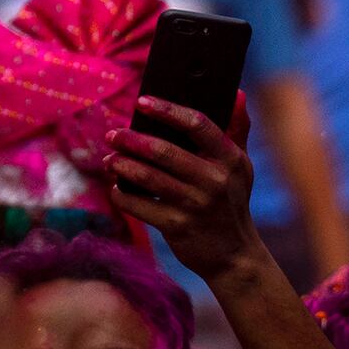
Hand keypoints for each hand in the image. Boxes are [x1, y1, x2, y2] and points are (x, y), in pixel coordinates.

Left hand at [104, 93, 256, 280]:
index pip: (198, 124)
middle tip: (113, 134)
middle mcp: (214, 180)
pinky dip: (121, 193)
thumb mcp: (239, 166)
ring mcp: (195, 205)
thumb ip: (236, 129)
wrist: (234, 254)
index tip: (142, 101)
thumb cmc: (230, 200)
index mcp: (230, 159)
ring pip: (146, 177)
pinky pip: (137, 204)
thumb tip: (237, 93)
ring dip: (121, 165)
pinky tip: (116, 187)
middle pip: (163, 151)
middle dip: (131, 140)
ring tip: (110, 159)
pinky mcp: (176, 226)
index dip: (168, 110)